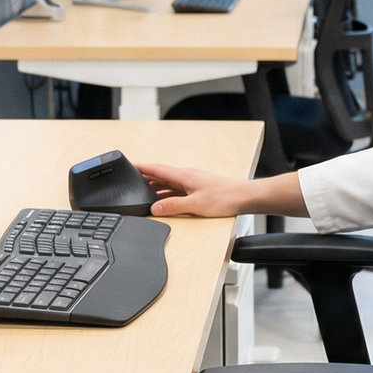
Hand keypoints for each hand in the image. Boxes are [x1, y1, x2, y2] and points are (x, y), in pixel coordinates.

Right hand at [138, 164, 252, 217]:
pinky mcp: (198, 189)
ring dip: (156, 189)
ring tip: (143, 195)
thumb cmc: (224, 198)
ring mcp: (192, 182)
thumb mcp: (195, 205)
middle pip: (161, 176)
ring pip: (169, 184)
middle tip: (131, 184)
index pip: (157, 169)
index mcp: (183, 175)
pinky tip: (164, 202)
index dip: (142, 167)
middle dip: (146, 180)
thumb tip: (155, 207)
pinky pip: (177, 190)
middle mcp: (186, 176)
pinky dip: (168, 195)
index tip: (129, 165)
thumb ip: (173, 206)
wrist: (243, 197)